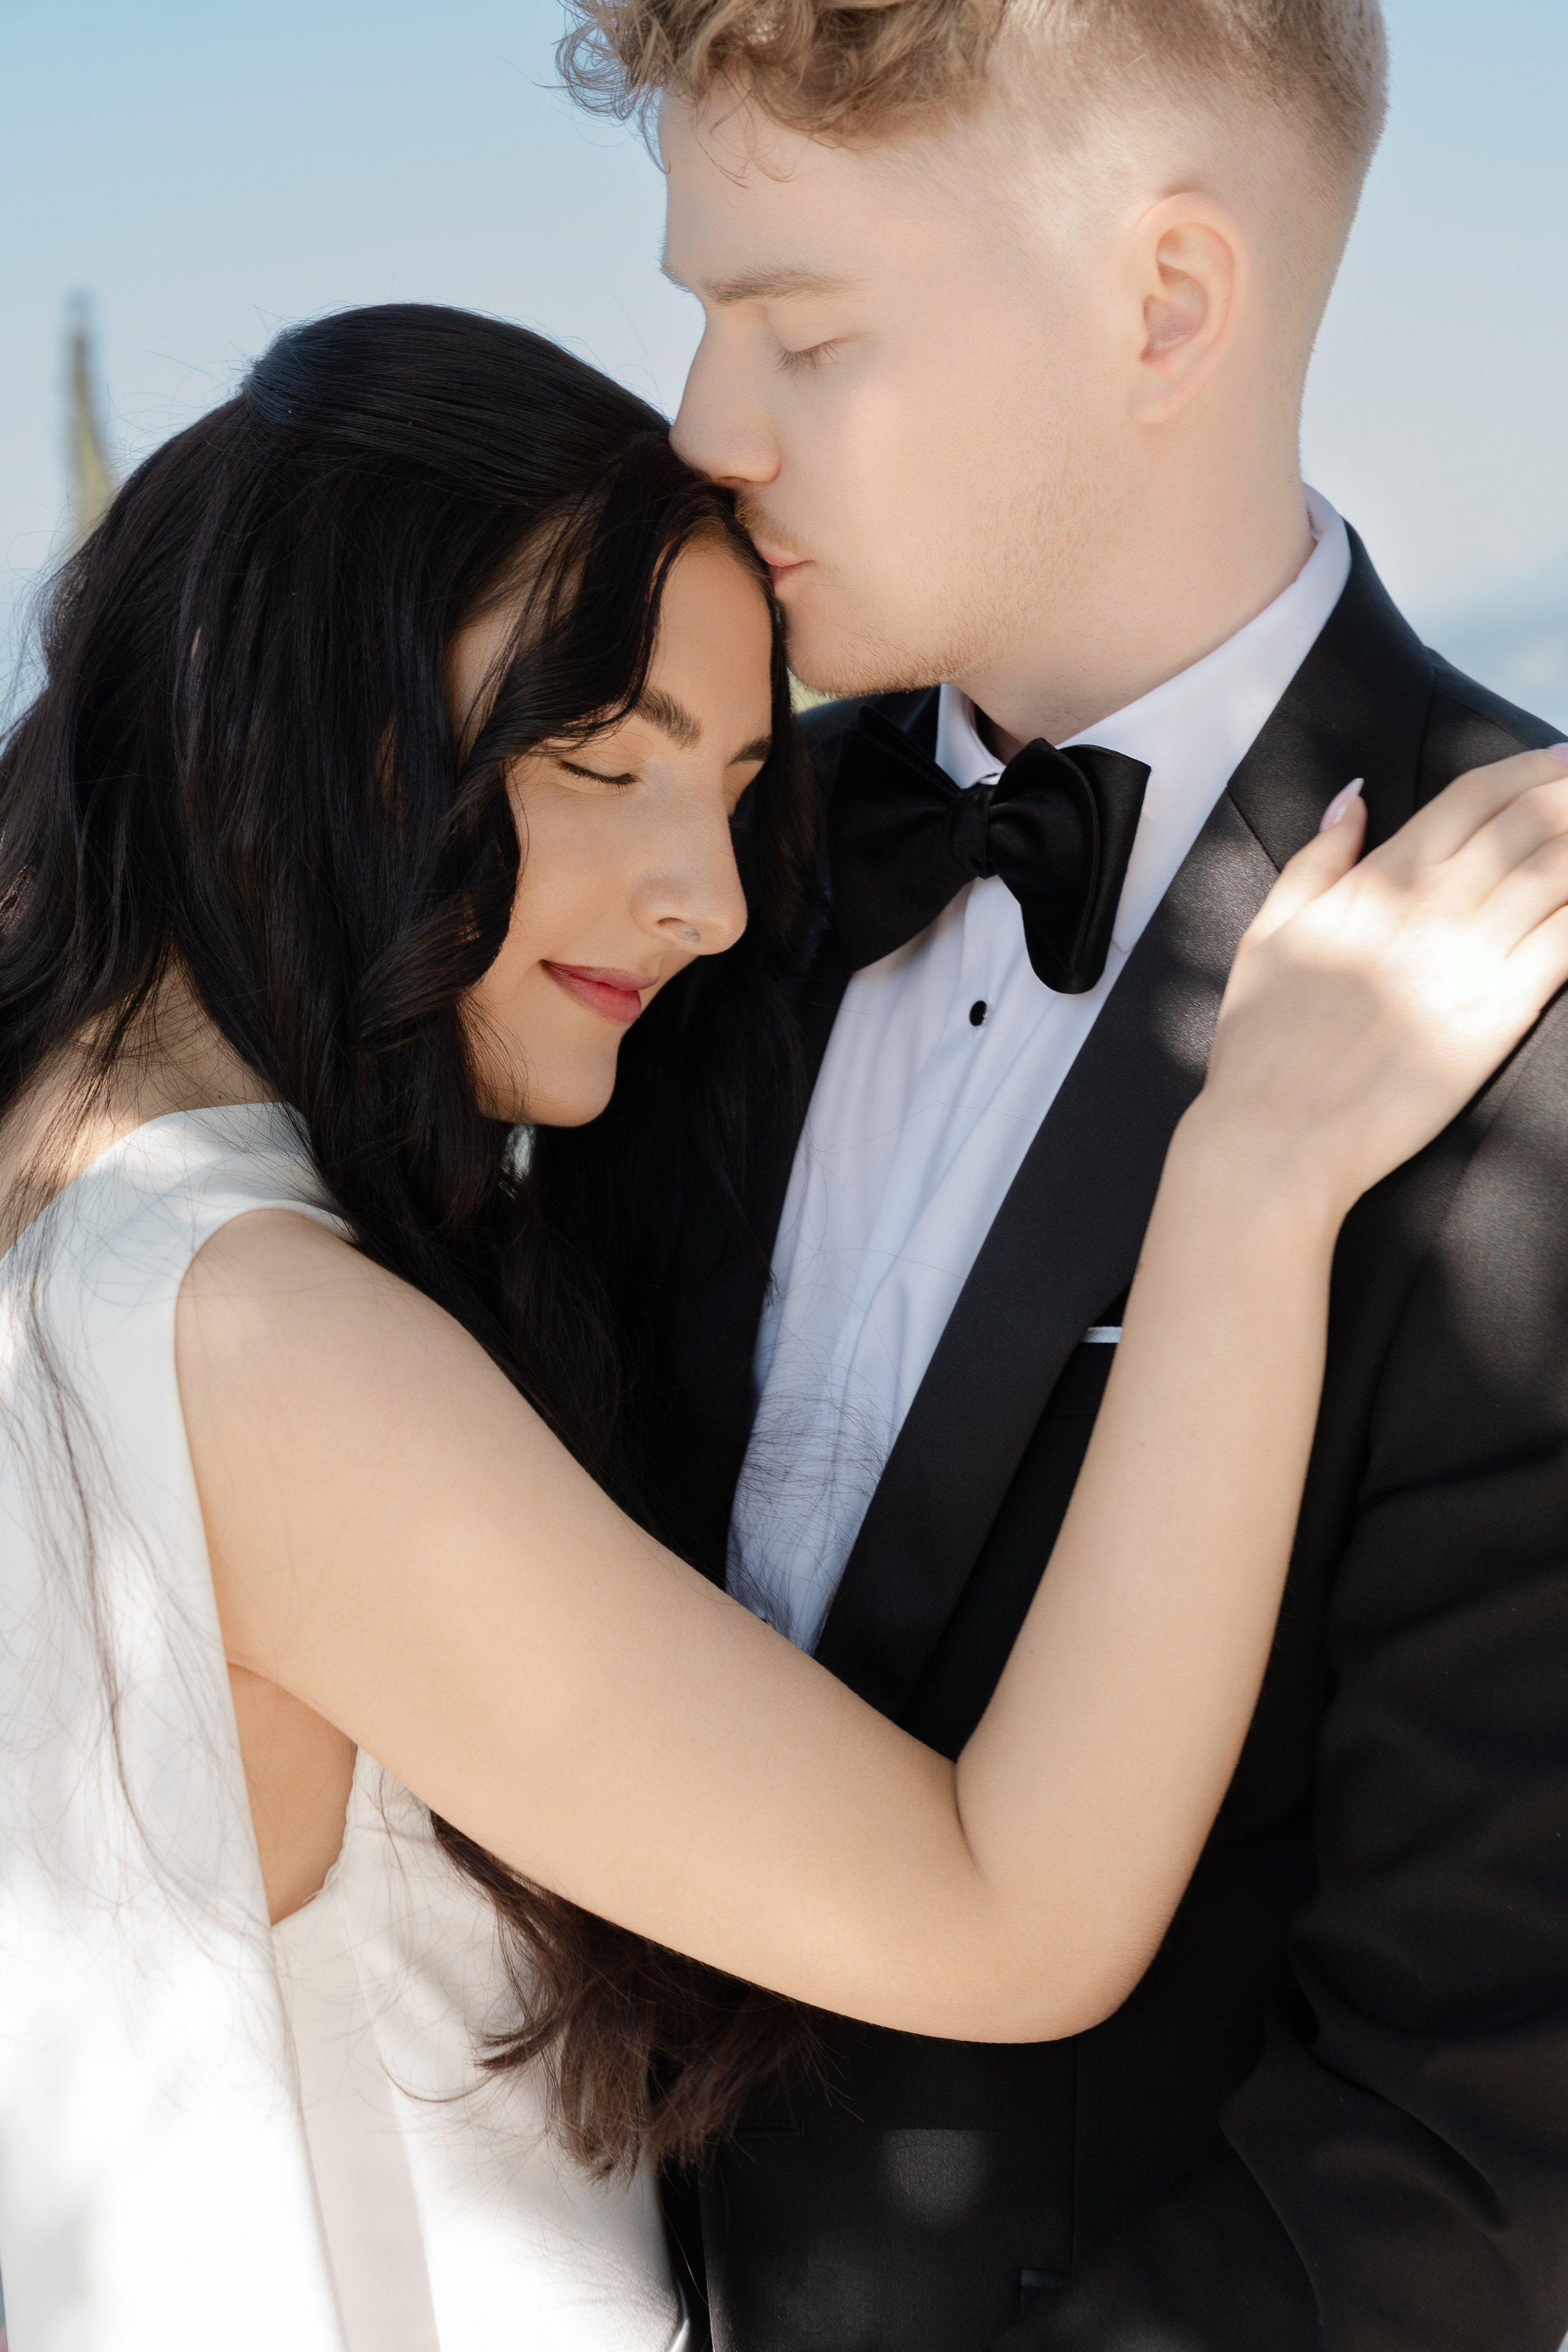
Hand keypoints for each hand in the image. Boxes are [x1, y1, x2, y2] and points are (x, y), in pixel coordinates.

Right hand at [1195, 746, 1567, 1217]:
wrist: (1280, 1131)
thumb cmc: (1263, 1041)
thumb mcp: (1268, 932)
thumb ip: (1317, 858)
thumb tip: (1356, 797)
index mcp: (1379, 880)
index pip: (1472, 797)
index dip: (1526, 769)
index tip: (1558, 760)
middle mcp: (1434, 905)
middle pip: (1529, 822)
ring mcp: (1472, 956)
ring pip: (1558, 870)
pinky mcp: (1501, 1011)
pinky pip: (1565, 939)